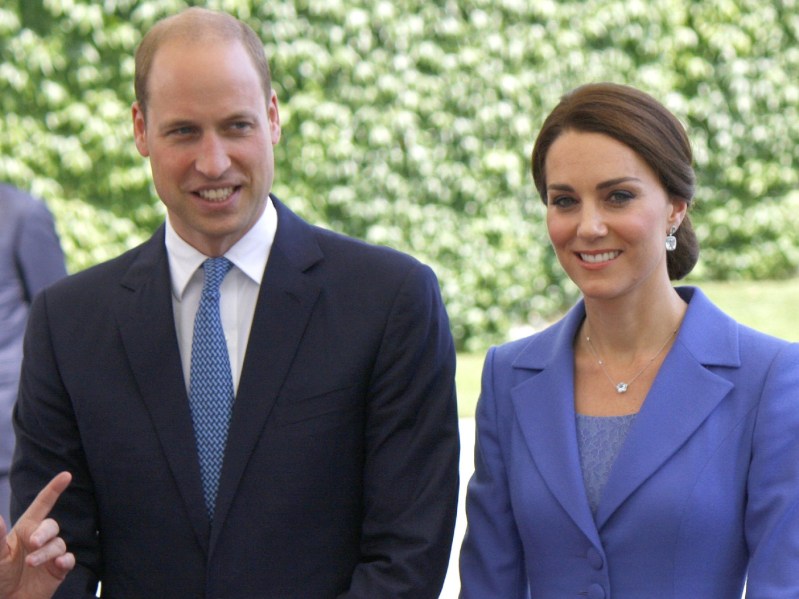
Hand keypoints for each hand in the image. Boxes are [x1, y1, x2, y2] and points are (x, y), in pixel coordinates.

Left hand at [0, 472, 74, 598]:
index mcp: (25, 530)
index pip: (42, 505)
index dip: (54, 489)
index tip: (66, 475)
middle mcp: (40, 539)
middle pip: (52, 525)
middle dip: (45, 532)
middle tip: (33, 543)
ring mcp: (50, 554)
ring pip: (58, 544)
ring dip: (46, 552)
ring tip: (31, 563)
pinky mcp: (58, 569)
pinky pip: (69, 559)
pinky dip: (65, 560)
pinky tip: (58, 565)